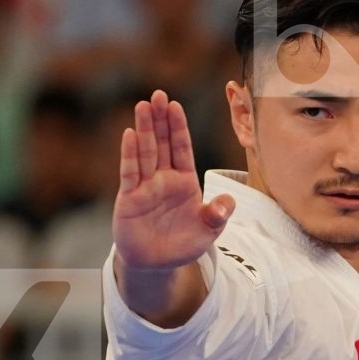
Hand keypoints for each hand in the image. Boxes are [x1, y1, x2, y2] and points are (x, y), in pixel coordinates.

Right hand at [112, 90, 234, 271]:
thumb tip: (229, 202)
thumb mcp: (208, 231)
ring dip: (143, 129)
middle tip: (158, 94)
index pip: (182, 148)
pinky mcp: (129, 199)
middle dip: (160, 120)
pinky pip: (130, 173)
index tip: (176, 105)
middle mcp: (163, 180)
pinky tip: (129, 135)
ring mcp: (145, 187)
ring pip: (145, 153)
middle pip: (161, 144)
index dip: (178, 127)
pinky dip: (129, 154)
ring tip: (143, 105)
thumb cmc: (182, 245)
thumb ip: (217, 215)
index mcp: (184, 182)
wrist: (157, 265)